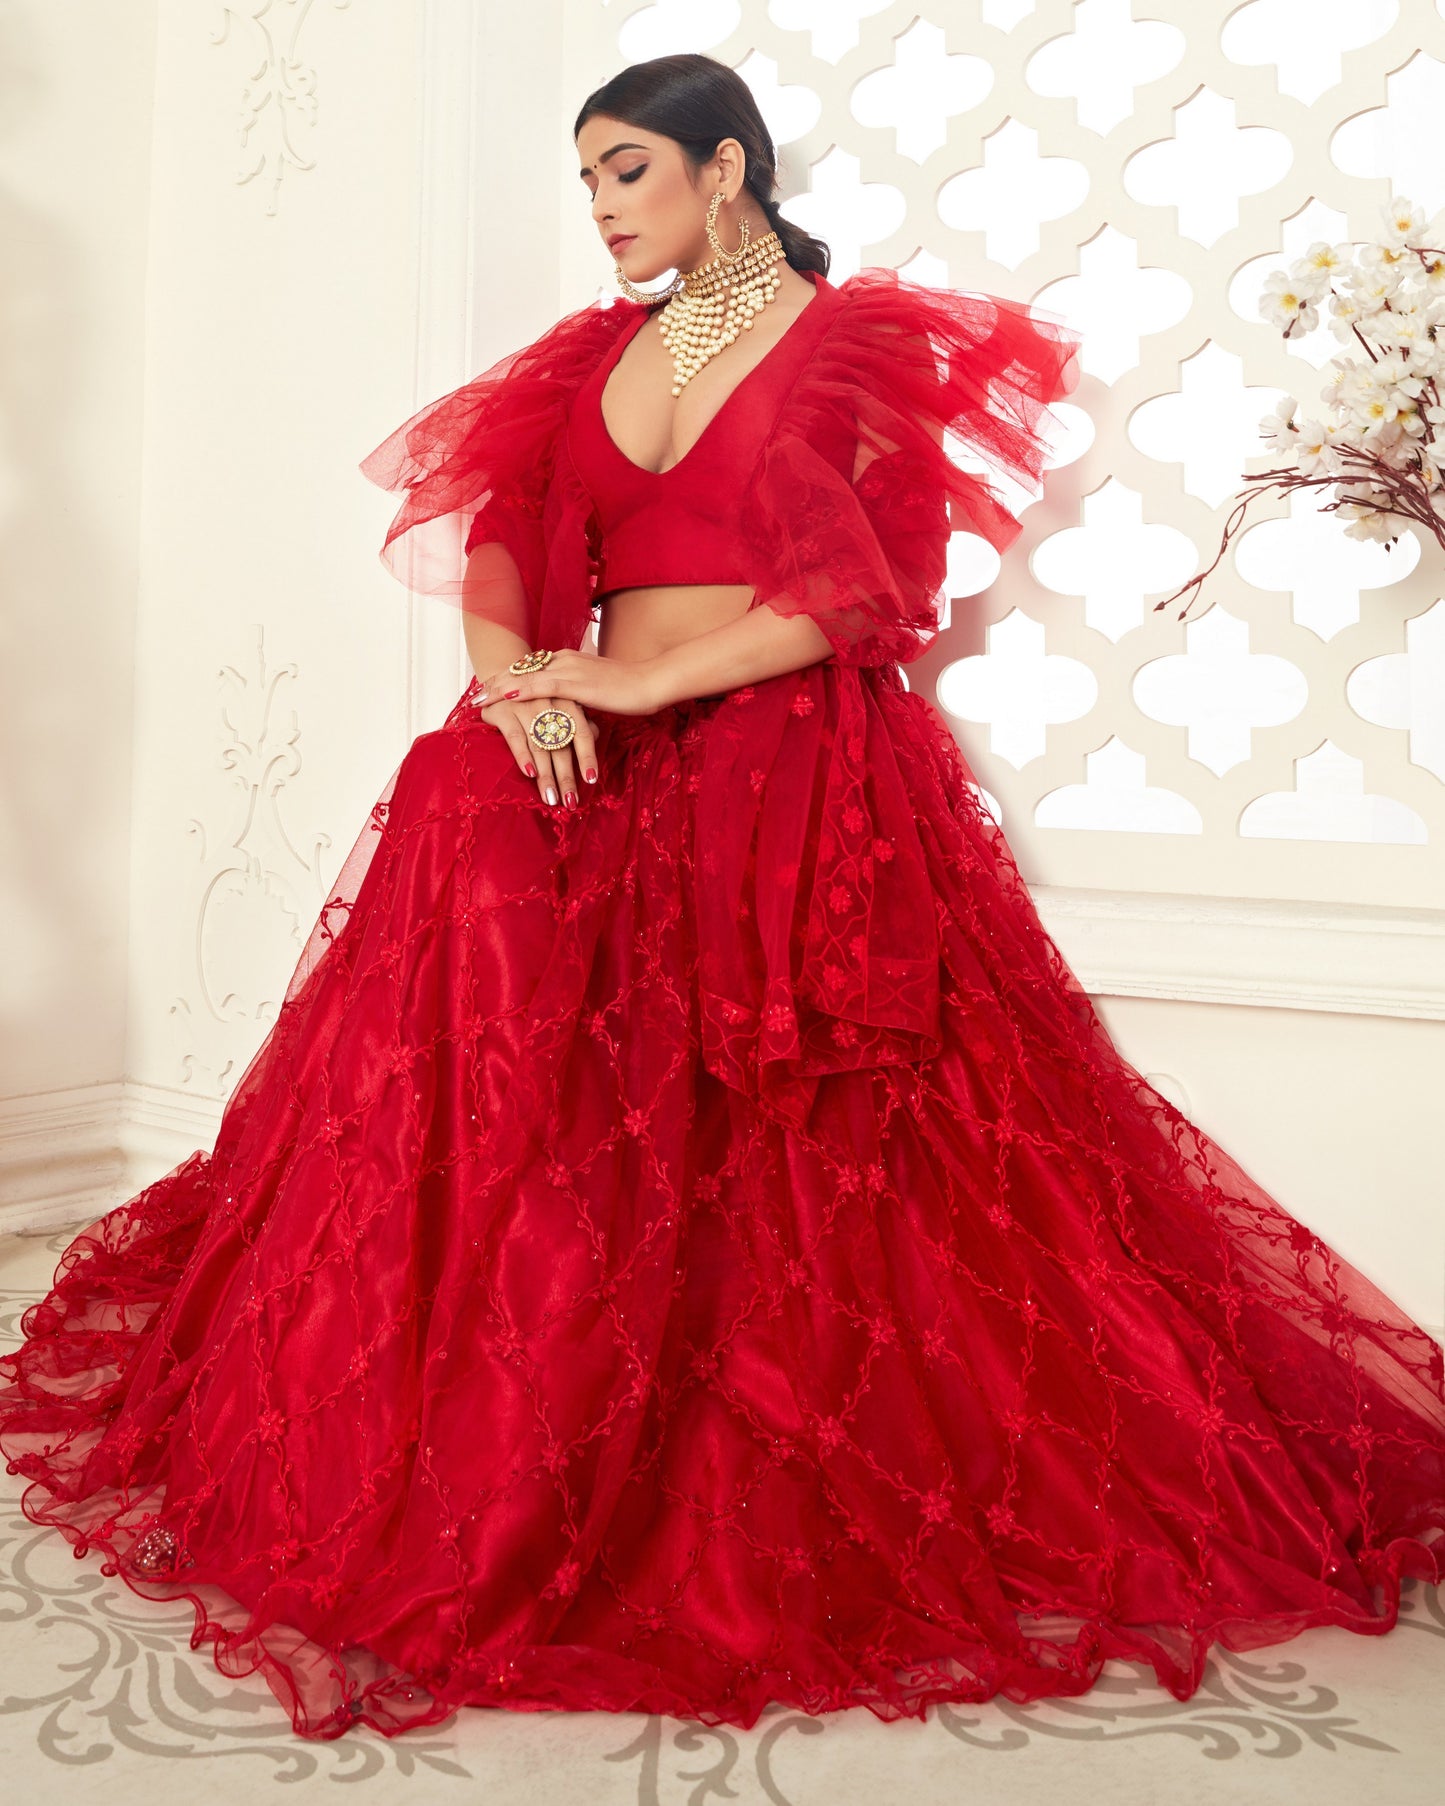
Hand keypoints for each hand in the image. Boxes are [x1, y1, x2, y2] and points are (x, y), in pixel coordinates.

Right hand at [469, 692, 599, 810]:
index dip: (587, 757)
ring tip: (551, 799)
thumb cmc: (538, 693)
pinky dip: (523, 756)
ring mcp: (526, 706)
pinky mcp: (503, 710)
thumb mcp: (562, 700)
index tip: (591, 780)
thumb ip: (580, 718)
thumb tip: (597, 734)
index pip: (583, 733)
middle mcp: (549, 704)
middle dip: (566, 777)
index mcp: (568, 702)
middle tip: (570, 802)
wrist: (502, 671)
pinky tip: (530, 774)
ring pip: (540, 746)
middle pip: (561, 746)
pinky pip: (515, 737)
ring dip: (546, 776)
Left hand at [474, 649, 658, 719]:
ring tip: (478, 700)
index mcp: (569, 659)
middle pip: (521, 669)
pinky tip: (504, 697)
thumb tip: (570, 712)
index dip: (507, 677)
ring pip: (525, 676)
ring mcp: (569, 669)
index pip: (530, 667)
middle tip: (473, 695)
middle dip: (495, 682)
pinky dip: (521, 691)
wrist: (652, 682)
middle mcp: (564, 659)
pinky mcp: (577, 683)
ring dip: (499, 688)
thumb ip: (579, 698)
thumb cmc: (631, 690)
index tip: (487, 687)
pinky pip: (542, 686)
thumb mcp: (598, 692)